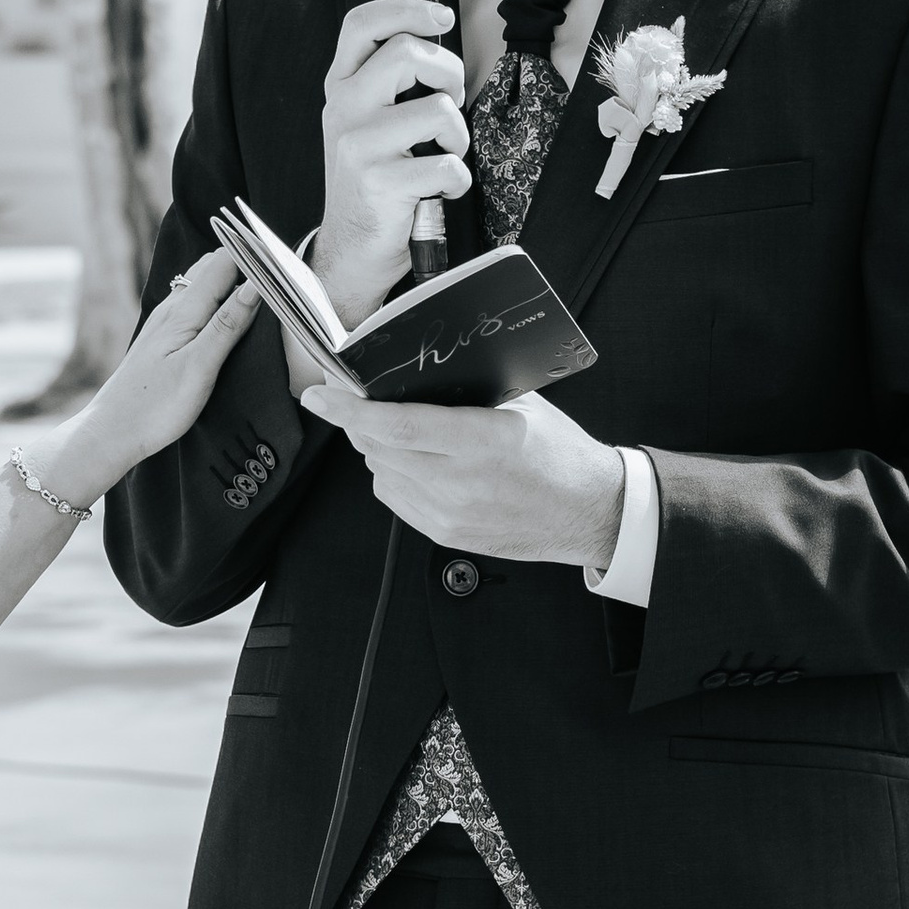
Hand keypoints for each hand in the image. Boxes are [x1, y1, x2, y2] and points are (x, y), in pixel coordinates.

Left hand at [48, 249, 261, 499]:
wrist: (112, 433)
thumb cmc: (154, 406)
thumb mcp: (199, 366)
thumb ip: (228, 324)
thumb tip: (256, 285)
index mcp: (183, 310)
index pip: (224, 260)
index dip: (254, 256)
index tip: (284, 265)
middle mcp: (172, 308)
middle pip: (214, 267)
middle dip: (246, 266)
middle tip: (280, 283)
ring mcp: (166, 322)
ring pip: (204, 286)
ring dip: (232, 284)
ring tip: (262, 300)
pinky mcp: (164, 339)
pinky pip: (196, 307)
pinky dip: (218, 304)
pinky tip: (229, 323)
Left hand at [301, 383, 625, 573]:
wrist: (588, 511)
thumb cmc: (558, 453)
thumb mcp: (519, 407)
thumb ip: (465, 394)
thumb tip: (409, 374)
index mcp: (482, 441)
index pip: (397, 426)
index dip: (349, 410)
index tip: (319, 395)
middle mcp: (461, 482)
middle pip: (379, 449)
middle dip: (359, 422)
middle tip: (355, 402)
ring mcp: (450, 514)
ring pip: (380, 473)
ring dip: (378, 449)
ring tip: (405, 434)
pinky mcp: (445, 534)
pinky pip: (395, 498)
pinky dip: (393, 475)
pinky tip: (418, 464)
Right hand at [312, 0, 469, 330]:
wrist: (350, 249)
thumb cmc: (372, 181)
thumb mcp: (366, 120)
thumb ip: (387, 80)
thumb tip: (436, 40)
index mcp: (341, 87)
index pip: (363, 24)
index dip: (408, 9)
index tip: (442, 17)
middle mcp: (343, 109)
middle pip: (408, 53)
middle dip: (449, 74)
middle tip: (449, 103)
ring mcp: (358, 144)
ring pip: (438, 109)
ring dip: (458, 135)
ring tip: (442, 153)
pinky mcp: (379, 181)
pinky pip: (448, 163)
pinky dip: (456, 180)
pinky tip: (437, 190)